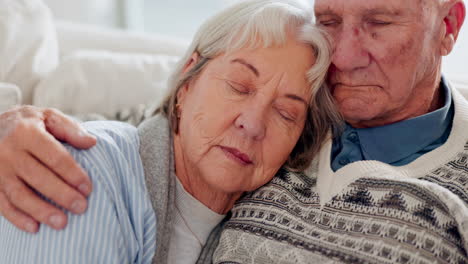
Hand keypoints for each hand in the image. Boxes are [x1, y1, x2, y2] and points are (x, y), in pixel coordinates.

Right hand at [0, 106, 96, 232]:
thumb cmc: (28, 123)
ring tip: (62, 223)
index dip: (73, 174)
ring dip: (41, 211)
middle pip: (38, 177)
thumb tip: (91, 142)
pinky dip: (17, 218)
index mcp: (26, 132)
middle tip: (81, 207)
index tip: (88, 188)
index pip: (54, 157)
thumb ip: (69, 129)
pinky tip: (34, 227)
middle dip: (62, 195)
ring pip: (19, 194)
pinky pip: (2, 204)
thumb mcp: (48, 116)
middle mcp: (9, 151)